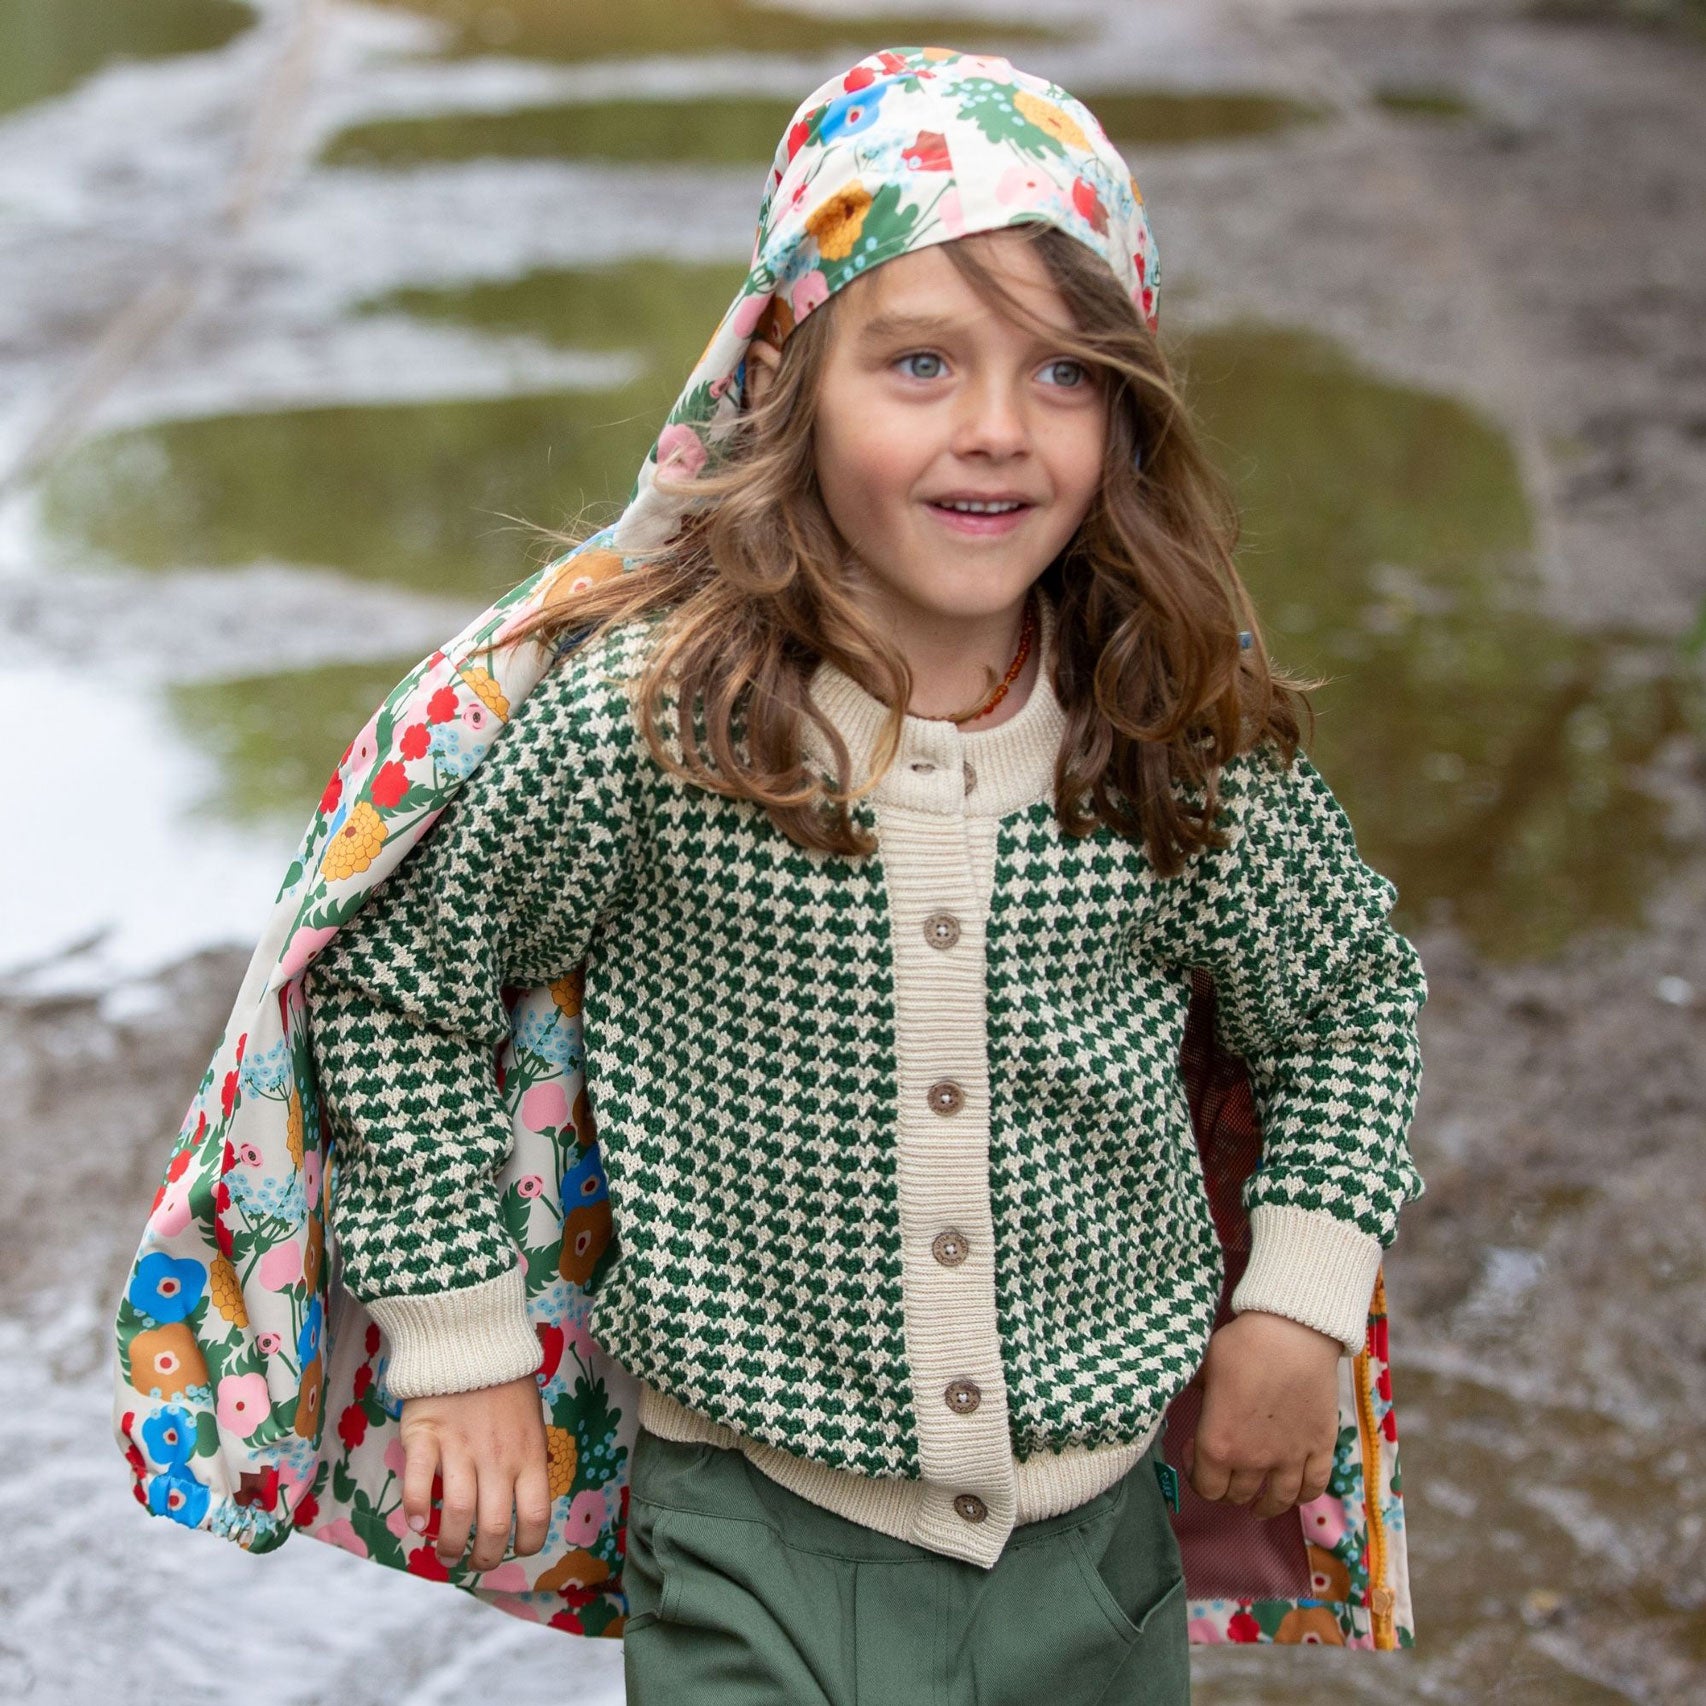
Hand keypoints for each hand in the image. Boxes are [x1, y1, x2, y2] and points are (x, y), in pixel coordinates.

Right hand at [400, 1374, 552, 1570]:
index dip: (527, 1544)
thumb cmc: (505, 1383)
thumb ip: (525, 1460)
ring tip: (445, 1552)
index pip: (536, 1515)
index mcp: (530, 1453)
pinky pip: (419, 1484)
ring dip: (450, 1545)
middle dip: (484, 1557)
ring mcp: (461, 1447)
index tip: (516, 1552)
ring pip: (458, 1514)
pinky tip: (417, 1525)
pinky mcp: (427, 1436)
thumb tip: (519, 1503)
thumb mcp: (531, 1421)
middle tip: (473, 1560)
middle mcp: (498, 1457)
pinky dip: (417, 1511)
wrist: (470, 1339)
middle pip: (494, 1527)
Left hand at [1181, 1311, 1339, 1519]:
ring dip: (1264, 1504)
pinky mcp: (1320, 1448)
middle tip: (1226, 1468)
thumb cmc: (1242, 1346)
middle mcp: (1253, 1461)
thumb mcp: (1201, 1367)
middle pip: (1237, 1496)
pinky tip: (1293, 1492)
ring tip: (1258, 1502)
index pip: (1205, 1487)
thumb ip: (1192, 1392)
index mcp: (1218, 1445)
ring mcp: (1290, 1458)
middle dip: (1227, 1487)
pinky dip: (1303, 1496)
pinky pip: (1313, 1487)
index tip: (1195, 1451)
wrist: (1291, 1334)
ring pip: (1277, 1500)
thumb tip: (1181, 1394)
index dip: (1196, 1475)